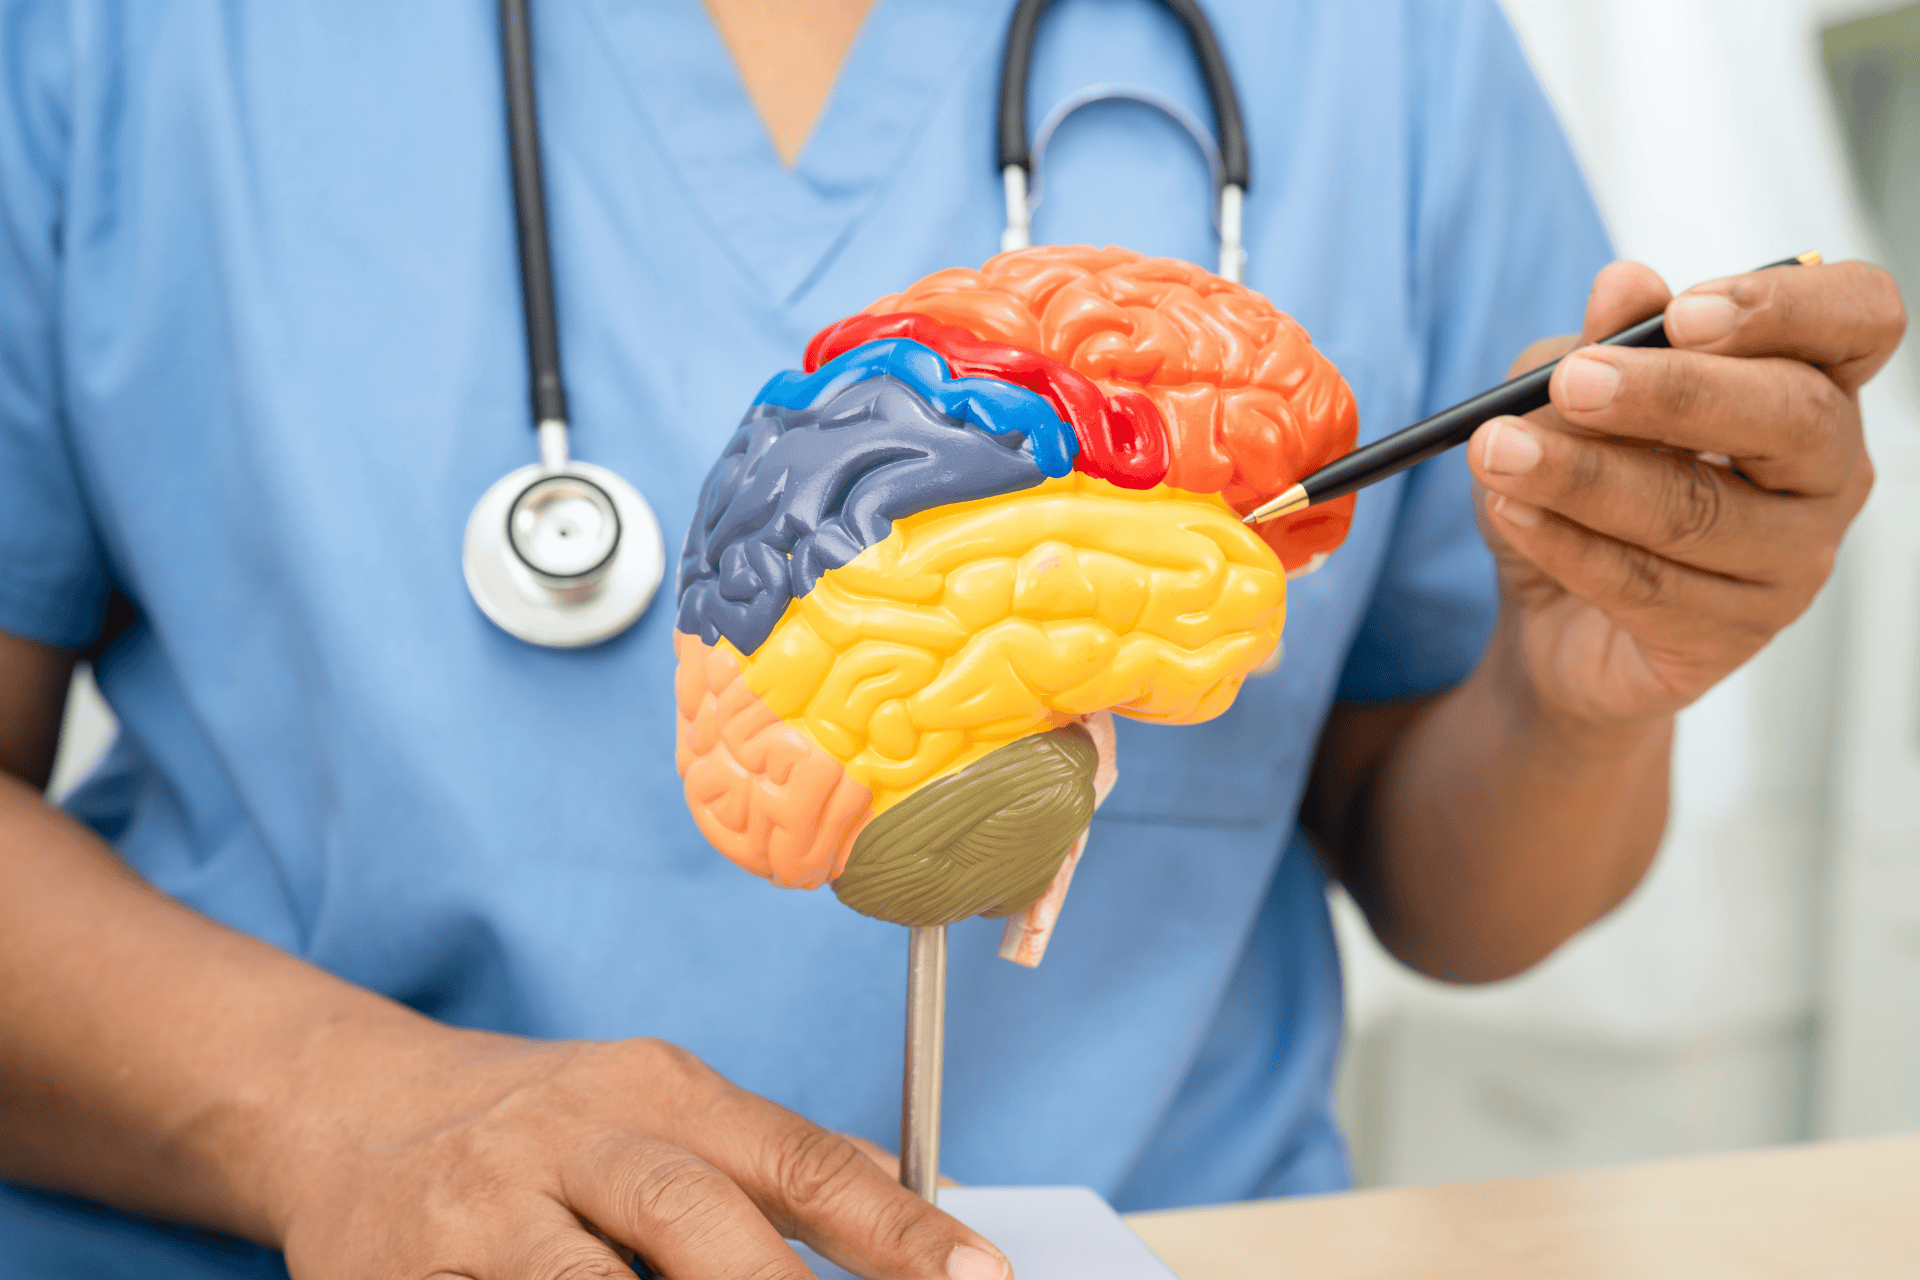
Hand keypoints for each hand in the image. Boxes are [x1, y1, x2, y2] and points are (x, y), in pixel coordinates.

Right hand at [274, 1026, 1008, 1279]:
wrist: (349, 1107)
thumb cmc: (542, 1126)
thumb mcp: (660, 1110)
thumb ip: (770, 1160)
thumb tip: (907, 1196)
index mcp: (660, 1091)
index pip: (802, 1160)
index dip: (900, 1232)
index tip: (979, 1279)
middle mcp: (573, 1134)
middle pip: (697, 1219)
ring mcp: (480, 1206)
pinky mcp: (400, 1272)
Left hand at [1468, 258, 1903, 725]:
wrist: (1550, 612)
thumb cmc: (1584, 480)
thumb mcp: (1569, 394)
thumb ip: (1598, 341)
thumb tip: (1625, 286)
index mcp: (1810, 380)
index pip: (1860, 319)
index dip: (1786, 307)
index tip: (1683, 312)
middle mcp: (1826, 470)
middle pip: (1793, 417)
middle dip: (1674, 394)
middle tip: (1571, 382)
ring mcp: (1792, 561)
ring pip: (1700, 511)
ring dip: (1585, 477)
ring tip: (1497, 450)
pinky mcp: (1733, 636)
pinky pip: (1649, 585)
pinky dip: (1566, 543)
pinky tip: (1509, 511)